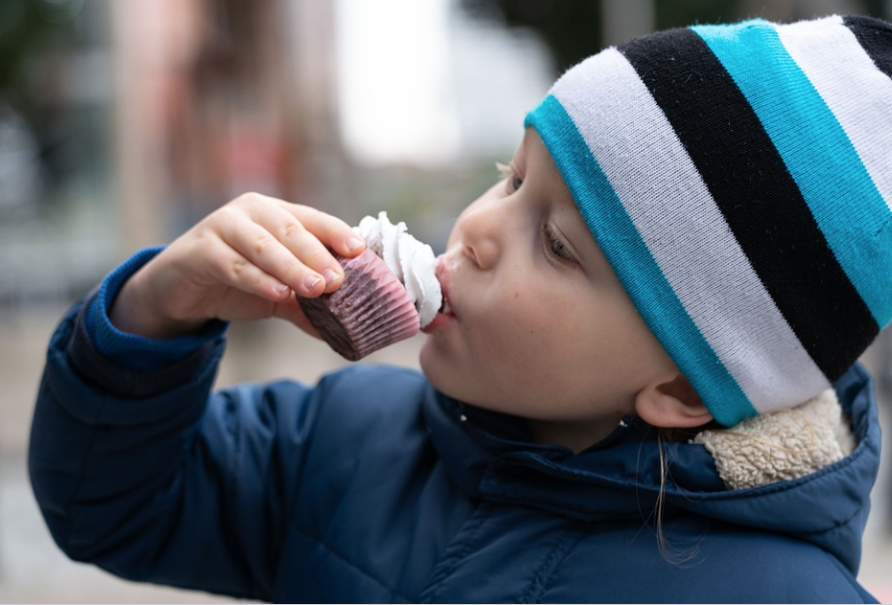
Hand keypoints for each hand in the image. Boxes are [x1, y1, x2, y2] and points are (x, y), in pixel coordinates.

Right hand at [109, 193, 364, 338]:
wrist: (179, 289)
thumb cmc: (234, 280)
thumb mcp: (276, 293)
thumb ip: (307, 306)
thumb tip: (344, 332)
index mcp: (276, 213)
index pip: (313, 219)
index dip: (337, 233)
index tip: (360, 251)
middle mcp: (252, 211)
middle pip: (291, 230)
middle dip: (318, 255)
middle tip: (338, 280)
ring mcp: (224, 225)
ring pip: (265, 246)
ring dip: (292, 268)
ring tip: (317, 289)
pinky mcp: (201, 249)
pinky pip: (234, 264)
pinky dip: (258, 279)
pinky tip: (278, 293)